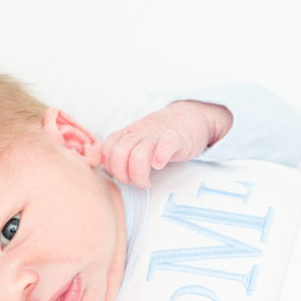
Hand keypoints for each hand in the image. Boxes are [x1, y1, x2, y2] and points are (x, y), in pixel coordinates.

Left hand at [101, 100, 231, 187]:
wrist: (192, 117)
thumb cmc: (163, 135)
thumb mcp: (138, 138)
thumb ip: (122, 149)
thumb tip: (107, 169)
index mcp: (129, 133)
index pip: (108, 148)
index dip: (111, 166)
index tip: (122, 175)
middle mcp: (140, 132)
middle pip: (120, 153)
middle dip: (123, 175)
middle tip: (134, 183)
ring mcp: (158, 134)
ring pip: (139, 154)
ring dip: (139, 175)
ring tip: (146, 183)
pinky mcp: (177, 138)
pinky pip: (166, 145)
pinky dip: (160, 156)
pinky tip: (159, 165)